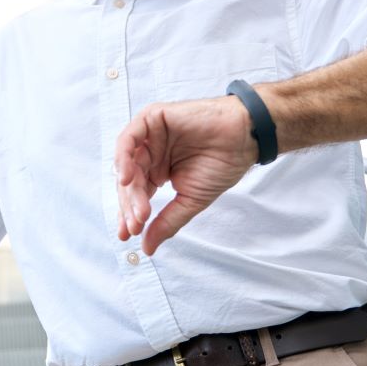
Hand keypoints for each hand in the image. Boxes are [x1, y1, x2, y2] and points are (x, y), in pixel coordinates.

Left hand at [114, 95, 256, 255]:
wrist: (242, 139)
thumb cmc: (221, 165)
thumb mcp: (190, 200)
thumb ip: (167, 222)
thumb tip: (147, 248)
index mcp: (157, 171)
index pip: (136, 194)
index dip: (130, 214)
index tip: (128, 235)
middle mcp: (150, 153)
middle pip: (130, 182)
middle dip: (130, 205)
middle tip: (136, 225)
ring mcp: (149, 135)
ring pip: (127, 162)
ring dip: (129, 188)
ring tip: (137, 210)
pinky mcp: (152, 118)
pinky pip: (129, 138)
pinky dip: (124, 158)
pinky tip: (129, 179)